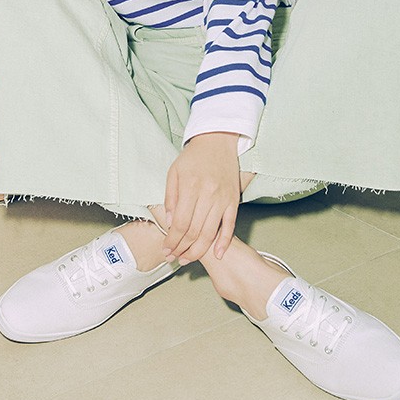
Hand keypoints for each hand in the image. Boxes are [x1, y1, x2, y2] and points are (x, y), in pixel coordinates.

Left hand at [162, 132, 240, 263]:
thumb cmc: (193, 157)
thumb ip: (171, 197)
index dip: (172, 240)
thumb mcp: (174, 172)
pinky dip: (224, 242)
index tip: (166, 249)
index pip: (181, 223)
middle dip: (182, 249)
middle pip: (195, 231)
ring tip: (187, 259)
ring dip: (198, 250)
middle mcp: (208, 195)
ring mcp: (223, 199)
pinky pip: (230, 225)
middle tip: (174, 258)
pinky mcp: (233, 200)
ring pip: (211, 232)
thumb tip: (170, 223)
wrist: (218, 140)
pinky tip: (217, 254)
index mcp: (191, 187)